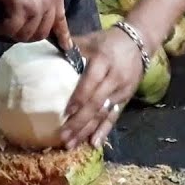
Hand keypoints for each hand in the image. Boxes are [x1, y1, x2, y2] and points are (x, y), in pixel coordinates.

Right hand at [0, 0, 71, 47]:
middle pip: (45, 29)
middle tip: (16, 33)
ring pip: (30, 32)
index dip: (63, 35)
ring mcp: (38, 3)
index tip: (65, 47)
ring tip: (3, 31)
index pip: (62, 17)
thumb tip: (31, 6)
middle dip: (31, 36)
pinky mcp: (21, 6)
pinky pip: (14, 28)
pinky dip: (3, 31)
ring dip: (16, 35)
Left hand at [59, 26, 145, 148]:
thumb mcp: (90, 39)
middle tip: (63, 137)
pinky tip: (94, 144)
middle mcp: (114, 78)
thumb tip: (45, 45)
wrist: (140, 42)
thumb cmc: (109, 41)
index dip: (79, 98)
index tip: (65, 113)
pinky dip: (104, 131)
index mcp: (104, 61)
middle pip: (96, 103)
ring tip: (72, 144)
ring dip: (87, 131)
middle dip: (79, 122)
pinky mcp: (126, 99)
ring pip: (104, 113)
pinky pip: (114, 117)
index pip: (91, 82)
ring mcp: (122, 91)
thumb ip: (70, 45)